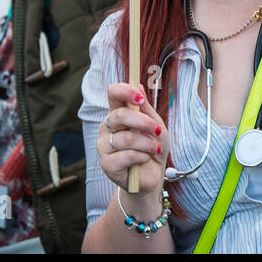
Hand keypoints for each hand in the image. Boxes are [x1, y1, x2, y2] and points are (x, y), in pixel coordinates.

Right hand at [98, 83, 167, 204]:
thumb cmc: (153, 149)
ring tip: (155, 150)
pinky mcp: (106, 164)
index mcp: (118, 114)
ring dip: (147, 144)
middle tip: (157, 130)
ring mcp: (104, 146)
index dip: (124, 91)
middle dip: (142, 122)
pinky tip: (145, 159)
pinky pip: (125, 156)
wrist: (152, 177)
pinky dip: (141, 157)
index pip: (113, 94)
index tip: (139, 97)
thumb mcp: (156, 126)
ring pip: (125, 138)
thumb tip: (140, 85)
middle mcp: (107, 127)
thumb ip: (147, 109)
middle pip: (118, 115)